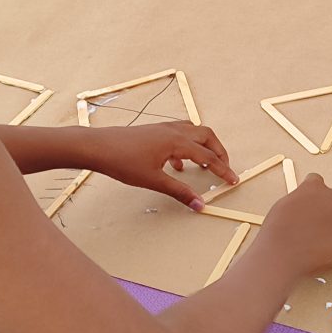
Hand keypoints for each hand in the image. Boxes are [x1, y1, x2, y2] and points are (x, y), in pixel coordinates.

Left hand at [85, 122, 237, 208]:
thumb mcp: (153, 180)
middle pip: (207, 136)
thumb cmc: (122, 161)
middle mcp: (173, 131)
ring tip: (206, 164)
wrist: (98, 147)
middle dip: (219, 151)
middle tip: (225, 168)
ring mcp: (163, 128)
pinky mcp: (154, 131)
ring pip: (193, 132)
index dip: (223, 169)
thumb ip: (179, 192)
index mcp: (177, 142)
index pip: (208, 156)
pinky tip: (178, 164)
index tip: (233, 180)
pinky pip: (179, 134)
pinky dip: (187, 146)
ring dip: (204, 146)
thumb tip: (199, 204)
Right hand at [257, 174, 331, 276]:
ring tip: (325, 233)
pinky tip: (319, 250)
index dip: (313, 190)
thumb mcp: (284, 205)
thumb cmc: (277, 231)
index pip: (319, 180)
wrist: (281, 255)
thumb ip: (301, 199)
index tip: (310, 198)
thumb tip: (306, 203)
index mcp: (315, 188)